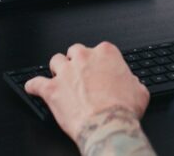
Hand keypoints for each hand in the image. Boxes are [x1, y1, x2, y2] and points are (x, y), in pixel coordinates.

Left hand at [25, 41, 149, 142]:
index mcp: (106, 53)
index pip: (99, 49)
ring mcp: (65, 72)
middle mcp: (83, 58)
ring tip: (59, 78)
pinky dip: (33, 86)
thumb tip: (131, 83)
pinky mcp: (51, 89)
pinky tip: (33, 88)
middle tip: (79, 74)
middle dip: (76, 61)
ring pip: (55, 61)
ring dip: (57, 69)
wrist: (107, 125)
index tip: (98, 70)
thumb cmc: (123, 109)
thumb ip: (132, 82)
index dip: (98, 61)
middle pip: (74, 51)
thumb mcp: (139, 91)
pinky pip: (35, 83)